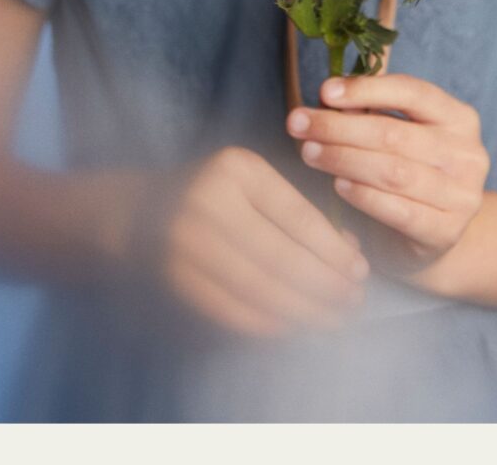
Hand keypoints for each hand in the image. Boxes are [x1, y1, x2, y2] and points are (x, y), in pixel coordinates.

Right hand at [147, 145, 368, 337]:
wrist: (136, 213)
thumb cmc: (213, 196)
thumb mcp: (253, 185)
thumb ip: (298, 212)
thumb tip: (349, 252)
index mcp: (237, 169)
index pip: (298, 217)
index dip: (333, 250)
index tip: (360, 271)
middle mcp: (208, 202)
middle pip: (281, 257)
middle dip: (325, 287)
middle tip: (353, 304)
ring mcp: (185, 242)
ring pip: (258, 288)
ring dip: (302, 311)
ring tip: (332, 321)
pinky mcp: (173, 277)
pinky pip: (229, 308)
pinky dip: (267, 323)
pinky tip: (293, 327)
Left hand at [288, 74, 491, 271]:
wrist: (436, 236)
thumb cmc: (411, 176)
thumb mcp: (402, 137)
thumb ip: (374, 111)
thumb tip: (330, 91)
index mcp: (460, 119)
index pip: (413, 93)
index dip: (367, 89)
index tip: (325, 91)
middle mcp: (469, 154)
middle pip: (395, 134)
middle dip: (340, 127)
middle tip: (298, 124)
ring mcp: (462, 194)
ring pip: (394, 171)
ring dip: (344, 159)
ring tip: (308, 153)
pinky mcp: (447, 231)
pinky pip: (399, 211)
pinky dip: (364, 196)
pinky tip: (338, 185)